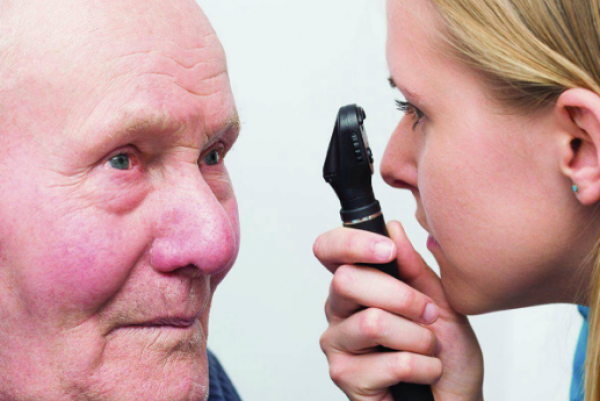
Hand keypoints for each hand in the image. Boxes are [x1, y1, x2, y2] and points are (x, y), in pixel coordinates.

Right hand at [314, 221, 483, 400]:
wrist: (455, 397)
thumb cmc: (446, 352)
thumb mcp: (440, 301)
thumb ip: (414, 266)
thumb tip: (393, 228)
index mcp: (356, 284)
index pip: (328, 250)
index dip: (351, 243)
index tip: (387, 250)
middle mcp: (338, 310)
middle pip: (347, 280)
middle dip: (401, 296)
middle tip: (428, 314)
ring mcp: (338, 343)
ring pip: (372, 322)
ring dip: (418, 338)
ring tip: (429, 348)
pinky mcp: (345, 377)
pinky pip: (390, 362)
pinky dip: (423, 367)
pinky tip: (424, 373)